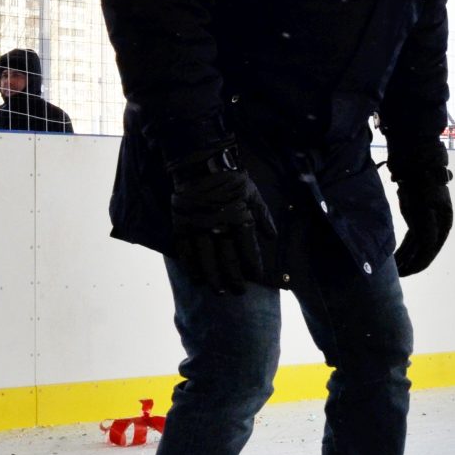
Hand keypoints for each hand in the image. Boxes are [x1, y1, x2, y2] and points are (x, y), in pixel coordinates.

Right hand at [169, 148, 275, 292]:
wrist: (201, 163)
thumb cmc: (231, 178)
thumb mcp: (253, 194)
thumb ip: (262, 216)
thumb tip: (272, 237)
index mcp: (239, 218)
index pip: (248, 249)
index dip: (253, 265)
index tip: (257, 277)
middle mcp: (219, 226)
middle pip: (228, 258)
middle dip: (235, 277)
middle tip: (239, 291)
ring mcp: (199, 227)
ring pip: (207, 259)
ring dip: (213, 277)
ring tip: (219, 291)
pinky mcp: (182, 225)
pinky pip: (186, 250)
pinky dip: (191, 266)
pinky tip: (196, 278)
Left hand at [393, 178, 453, 276]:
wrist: (416, 164)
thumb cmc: (422, 185)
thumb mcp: (424, 208)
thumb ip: (426, 230)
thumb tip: (426, 251)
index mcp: (443, 226)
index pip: (430, 251)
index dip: (417, 264)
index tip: (404, 273)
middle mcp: (437, 228)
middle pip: (422, 252)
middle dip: (409, 264)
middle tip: (394, 275)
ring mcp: (426, 224)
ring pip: (415, 247)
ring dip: (405, 258)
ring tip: (393, 269)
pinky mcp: (415, 219)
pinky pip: (410, 240)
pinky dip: (402, 249)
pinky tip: (394, 257)